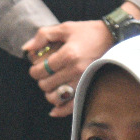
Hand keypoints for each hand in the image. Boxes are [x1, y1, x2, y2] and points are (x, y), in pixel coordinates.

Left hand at [23, 7, 139, 117]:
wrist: (114, 37)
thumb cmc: (88, 32)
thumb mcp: (65, 28)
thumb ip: (44, 36)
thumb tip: (26, 48)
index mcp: (68, 54)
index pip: (41, 70)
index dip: (34, 70)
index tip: (36, 68)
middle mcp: (75, 70)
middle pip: (46, 85)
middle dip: (41, 81)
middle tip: (45, 76)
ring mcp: (83, 81)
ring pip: (56, 97)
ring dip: (49, 94)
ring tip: (51, 87)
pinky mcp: (89, 88)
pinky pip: (72, 106)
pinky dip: (60, 111)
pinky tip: (54, 110)